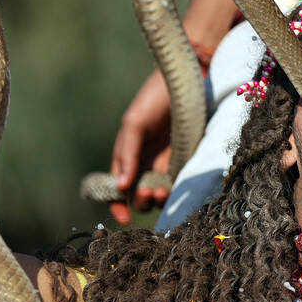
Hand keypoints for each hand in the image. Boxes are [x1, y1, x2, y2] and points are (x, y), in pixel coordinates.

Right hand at [108, 69, 172, 224]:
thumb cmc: (153, 100)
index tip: (123, 217)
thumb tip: (121, 186)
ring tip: (160, 192)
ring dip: (155, 199)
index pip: (116, 187)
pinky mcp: (184, 162)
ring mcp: (164, 164)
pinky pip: (175, 184)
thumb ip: (127, 154)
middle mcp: (143, 163)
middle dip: (139, 201)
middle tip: (147, 194)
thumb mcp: (134, 123)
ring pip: (156, 194)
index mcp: (126, 155)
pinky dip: (171, 192)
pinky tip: (170, 188)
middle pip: (137, 195)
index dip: (116, 204)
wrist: (185, 83)